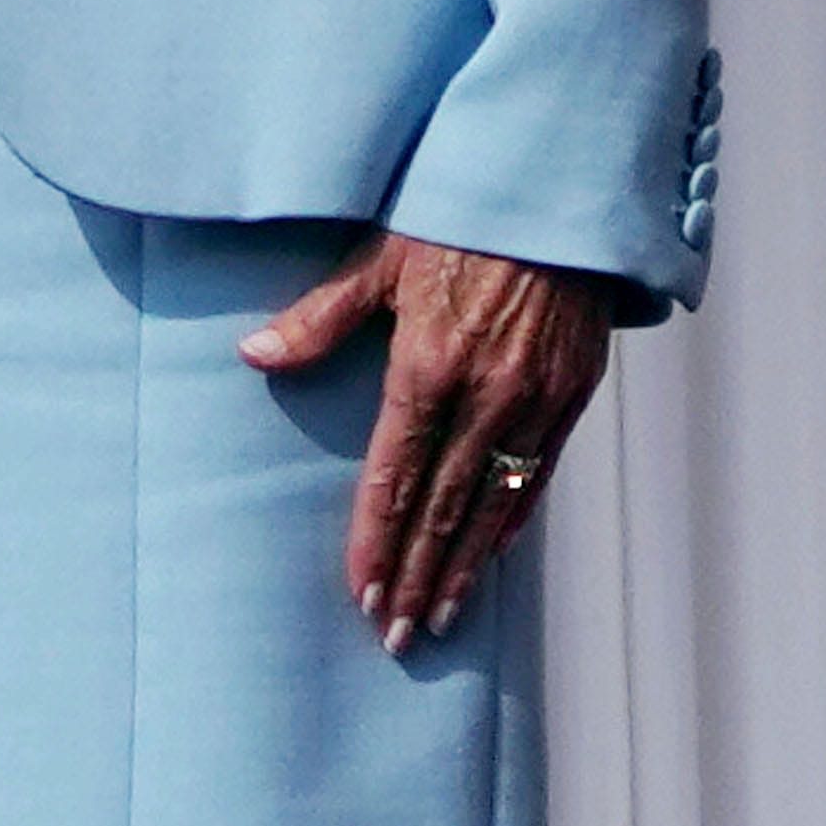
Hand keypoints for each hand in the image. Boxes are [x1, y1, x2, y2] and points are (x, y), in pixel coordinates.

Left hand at [243, 231, 615, 651]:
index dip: (376, 542)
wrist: (558, 187)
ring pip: (492, 503)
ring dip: (464, 568)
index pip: (394, 476)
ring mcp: (534, 398)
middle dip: (416, 577)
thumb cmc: (459, 215)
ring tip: (440, 618)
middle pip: (442, 507)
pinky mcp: (572, 392)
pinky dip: (512, 521)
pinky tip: (493, 557)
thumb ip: (321, 318)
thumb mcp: (382, 260)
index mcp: (427, 363)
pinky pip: (537, 473)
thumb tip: (254, 354)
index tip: (362, 594)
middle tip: (396, 637)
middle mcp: (484, 393)